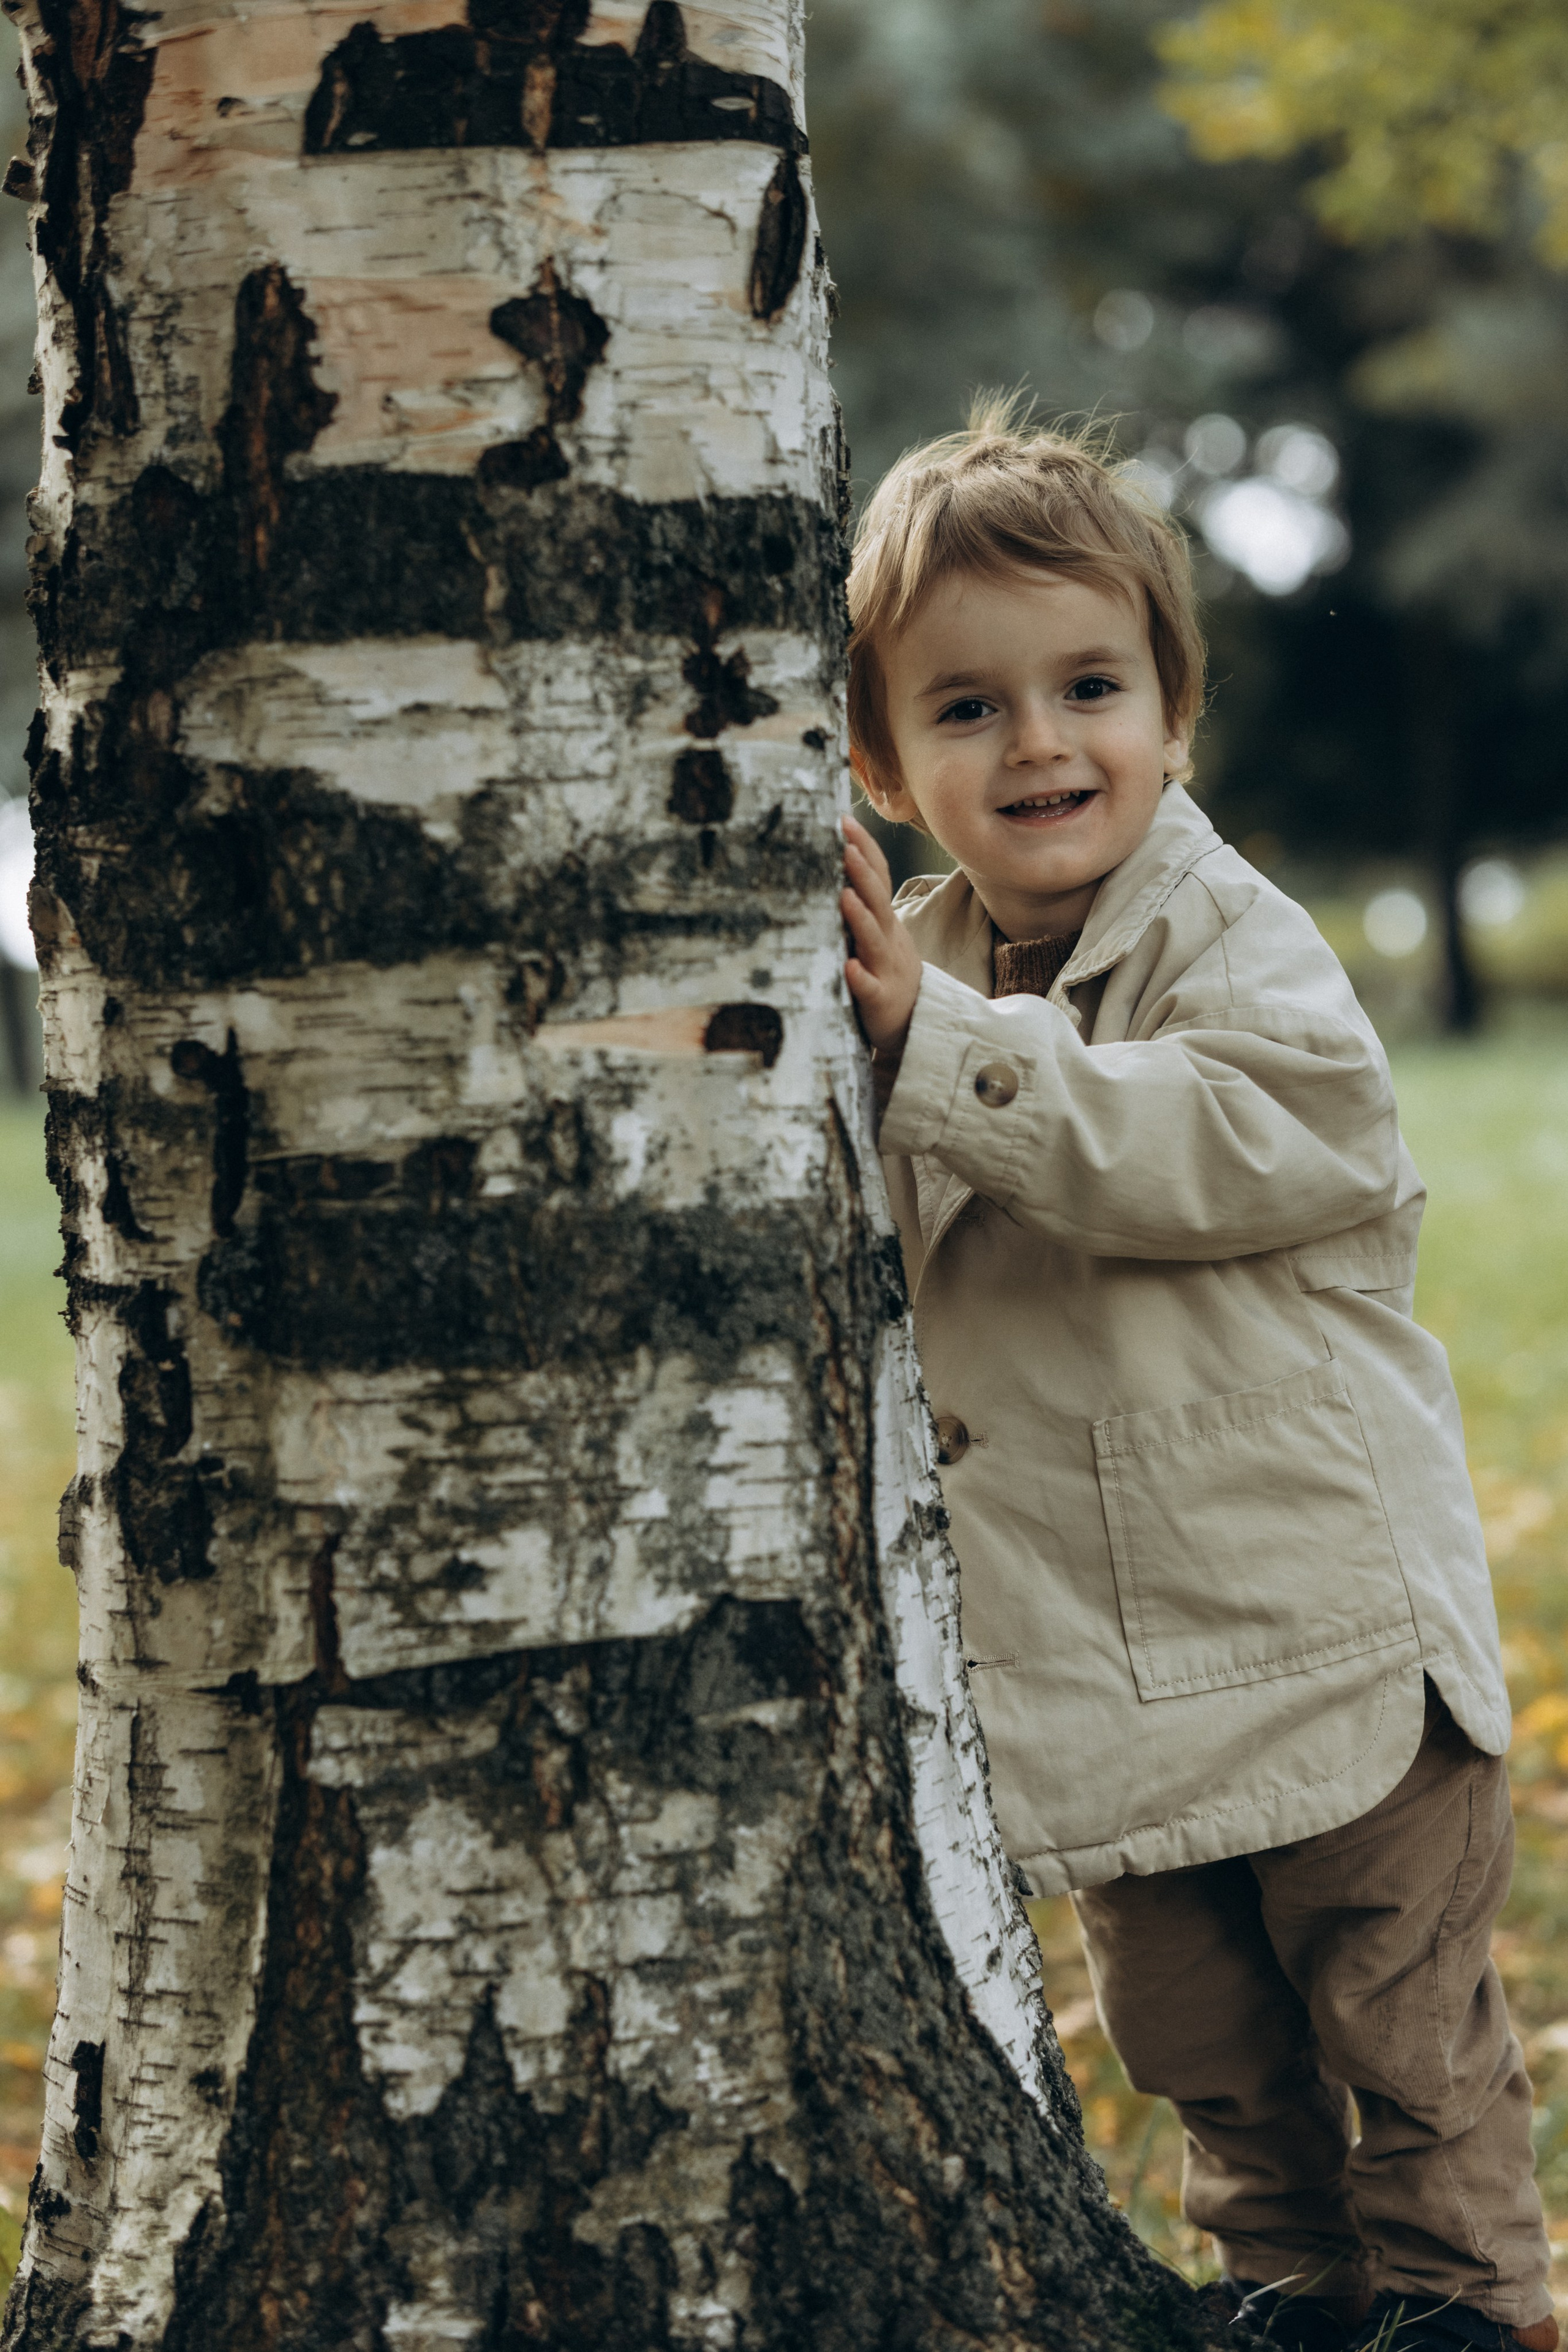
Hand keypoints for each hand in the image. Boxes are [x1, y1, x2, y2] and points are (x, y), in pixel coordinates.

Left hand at [841, 814, 921, 1057]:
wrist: (914, 1019)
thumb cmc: (885, 969)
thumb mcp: (877, 931)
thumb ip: (860, 901)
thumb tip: (835, 859)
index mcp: (885, 920)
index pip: (877, 878)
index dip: (864, 849)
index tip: (843, 820)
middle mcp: (888, 939)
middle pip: (877, 902)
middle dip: (862, 873)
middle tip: (844, 846)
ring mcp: (885, 969)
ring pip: (874, 941)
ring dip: (860, 918)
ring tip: (845, 896)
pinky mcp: (879, 1000)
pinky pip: (870, 989)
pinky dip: (860, 978)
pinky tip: (848, 967)